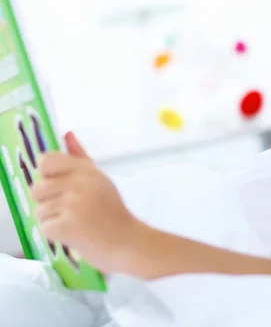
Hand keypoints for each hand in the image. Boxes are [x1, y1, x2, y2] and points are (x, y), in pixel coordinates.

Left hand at [31, 132, 138, 273]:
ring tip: (75, 223)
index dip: (48, 175)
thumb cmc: (113, 212)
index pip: (46, 161)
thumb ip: (79, 156)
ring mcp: (72, 204)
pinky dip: (56, 234)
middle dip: (49, 202)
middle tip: (71, 210)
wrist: (128, 242)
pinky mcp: (67, 225)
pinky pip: (45, 227)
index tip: (61, 186)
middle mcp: (79, 183)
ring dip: (53, 220)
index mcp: (86, 170)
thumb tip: (67, 133)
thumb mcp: (99, 179)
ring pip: (39, 210)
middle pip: (37, 188)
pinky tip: (74, 233)